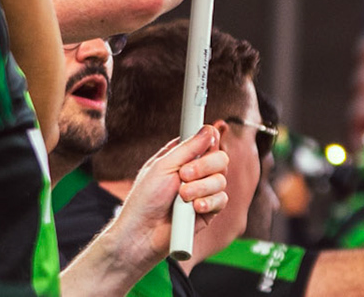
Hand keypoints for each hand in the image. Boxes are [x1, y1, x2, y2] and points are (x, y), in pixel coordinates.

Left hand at [108, 126, 229, 271]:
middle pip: (220, 159)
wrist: (142, 234)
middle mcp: (196, 173)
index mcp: (182, 158)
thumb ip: (188, 148)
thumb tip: (208, 129)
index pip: (206, 141)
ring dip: (202, 187)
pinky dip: (209, 202)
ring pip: (221, 180)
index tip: (208, 141)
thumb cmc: (145, 199)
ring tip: (182, 197)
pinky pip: (222, 200)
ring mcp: (203, 192)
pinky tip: (195, 208)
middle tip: (184, 174)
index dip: (209, 140)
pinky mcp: (208, 211)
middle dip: (205, 166)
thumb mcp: (163, 166)